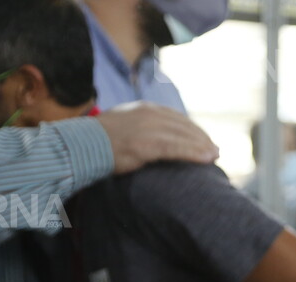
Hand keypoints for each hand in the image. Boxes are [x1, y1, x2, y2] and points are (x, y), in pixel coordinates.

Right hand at [96, 102, 218, 174]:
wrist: (79, 145)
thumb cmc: (97, 141)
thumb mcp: (121, 126)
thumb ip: (138, 128)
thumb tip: (149, 139)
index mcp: (143, 109)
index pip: (175, 117)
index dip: (192, 129)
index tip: (203, 140)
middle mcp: (149, 114)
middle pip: (184, 125)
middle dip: (201, 138)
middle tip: (215, 150)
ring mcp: (148, 128)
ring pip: (184, 136)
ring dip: (203, 146)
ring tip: (215, 156)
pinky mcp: (147, 144)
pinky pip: (178, 148)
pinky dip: (195, 153)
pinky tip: (207, 159)